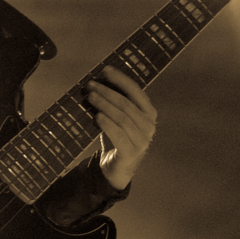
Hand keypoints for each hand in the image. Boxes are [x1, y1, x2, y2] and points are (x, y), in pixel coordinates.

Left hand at [86, 66, 157, 189]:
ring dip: (104, 105)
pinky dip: (107, 124)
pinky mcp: (132, 153)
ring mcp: (143, 140)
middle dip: (107, 92)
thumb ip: (113, 103)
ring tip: (90, 97)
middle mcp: (149, 126)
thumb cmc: (117, 138)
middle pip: (126, 104)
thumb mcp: (117, 118)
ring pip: (122, 117)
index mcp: (148, 113)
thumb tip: (97, 82)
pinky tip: (96, 116)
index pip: (136, 91)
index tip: (105, 70)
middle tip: (90, 85)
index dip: (121, 79)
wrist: (117, 168)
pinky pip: (119, 134)